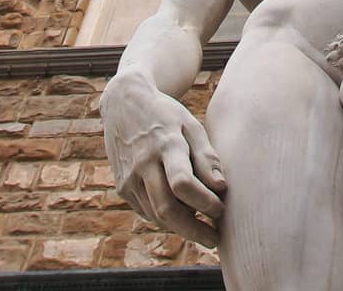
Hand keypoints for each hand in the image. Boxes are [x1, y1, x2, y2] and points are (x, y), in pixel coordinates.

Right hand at [100, 70, 225, 246]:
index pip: (182, 183)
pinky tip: (181, 213)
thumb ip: (207, 156)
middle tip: (215, 239)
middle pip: (167, 209)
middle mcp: (143, 163)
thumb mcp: (191, 126)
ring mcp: (128, 178)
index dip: (204, 202)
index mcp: (165, 144)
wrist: (123, 104)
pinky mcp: (121, 188)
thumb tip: (221, 188)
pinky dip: (166, 218)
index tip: (221, 209)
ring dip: (181, 227)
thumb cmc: (166, 116)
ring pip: (156, 216)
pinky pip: (147, 212)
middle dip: (194, 230)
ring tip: (202, 226)